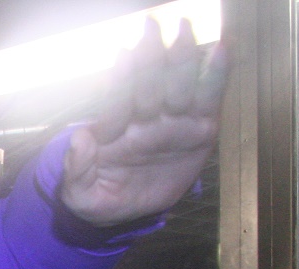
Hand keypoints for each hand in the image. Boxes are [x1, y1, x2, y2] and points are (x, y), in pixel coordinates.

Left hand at [58, 18, 228, 226]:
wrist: (126, 211)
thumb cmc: (99, 197)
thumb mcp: (81, 196)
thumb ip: (77, 170)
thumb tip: (80, 138)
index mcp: (112, 134)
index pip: (116, 104)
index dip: (119, 82)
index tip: (122, 56)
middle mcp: (143, 121)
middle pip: (147, 86)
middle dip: (149, 58)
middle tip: (150, 26)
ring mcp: (171, 123)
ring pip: (177, 86)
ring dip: (180, 57)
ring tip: (184, 30)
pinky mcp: (198, 130)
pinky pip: (209, 99)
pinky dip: (215, 76)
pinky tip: (222, 49)